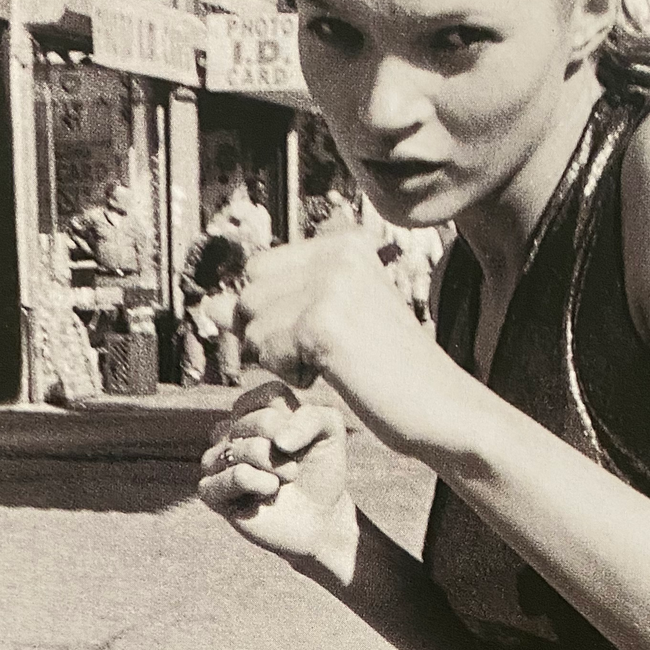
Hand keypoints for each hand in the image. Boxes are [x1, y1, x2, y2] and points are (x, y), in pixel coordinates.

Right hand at [198, 401, 356, 576]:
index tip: (303, 441)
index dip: (297, 421)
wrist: (319, 516)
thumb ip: (313, 417)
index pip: (270, 394)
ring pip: (245, 449)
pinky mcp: (210, 491)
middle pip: (261, 422)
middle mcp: (229, 430)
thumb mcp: (329, 433)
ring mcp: (215, 459)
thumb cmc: (320, 470)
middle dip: (289, 449)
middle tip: (294, 468)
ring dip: (277, 469)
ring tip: (282, 482)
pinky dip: (261, 485)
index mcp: (253, 409)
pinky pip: (236, 476)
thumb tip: (278, 441)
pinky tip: (267, 494)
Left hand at [234, 235, 425, 398]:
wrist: (441, 407)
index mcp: (345, 242)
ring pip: (252, 323)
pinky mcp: (322, 323)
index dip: (273, 312)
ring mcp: (331, 284)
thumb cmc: (389, 372)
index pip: (260, 268)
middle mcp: (338, 252)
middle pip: (250, 292)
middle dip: (270, 333)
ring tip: (336, 363)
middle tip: (326, 353)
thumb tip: (208, 306)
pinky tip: (334, 374)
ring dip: (281, 356)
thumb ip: (272, 307)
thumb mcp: (329, 325)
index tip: (322, 335)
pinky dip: (290, 373)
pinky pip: (265, 350)